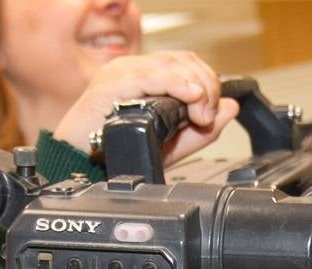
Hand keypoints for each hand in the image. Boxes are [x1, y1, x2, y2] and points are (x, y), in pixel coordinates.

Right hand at [53, 51, 239, 165]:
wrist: (80, 164)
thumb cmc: (116, 153)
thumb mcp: (172, 143)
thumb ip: (203, 128)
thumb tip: (230, 107)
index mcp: (148, 77)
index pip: (189, 64)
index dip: (209, 85)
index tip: (211, 116)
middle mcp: (136, 69)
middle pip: (186, 61)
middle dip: (207, 87)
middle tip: (207, 117)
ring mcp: (124, 73)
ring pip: (173, 65)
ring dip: (197, 89)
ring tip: (200, 115)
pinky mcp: (113, 83)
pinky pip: (152, 76)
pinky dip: (177, 85)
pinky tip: (191, 98)